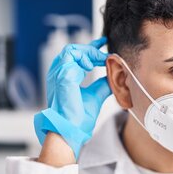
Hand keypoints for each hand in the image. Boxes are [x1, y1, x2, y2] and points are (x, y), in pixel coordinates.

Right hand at [34, 37, 111, 159]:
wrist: (71, 129)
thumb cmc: (78, 118)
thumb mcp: (96, 96)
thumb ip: (103, 85)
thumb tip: (114, 76)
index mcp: (64, 78)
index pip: (76, 56)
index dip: (91, 48)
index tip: (104, 44)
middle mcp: (58, 74)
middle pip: (74, 51)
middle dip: (92, 49)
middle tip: (106, 54)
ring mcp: (58, 74)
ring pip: (71, 50)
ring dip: (88, 52)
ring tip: (100, 60)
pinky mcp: (62, 75)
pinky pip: (70, 55)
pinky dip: (84, 56)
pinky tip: (93, 65)